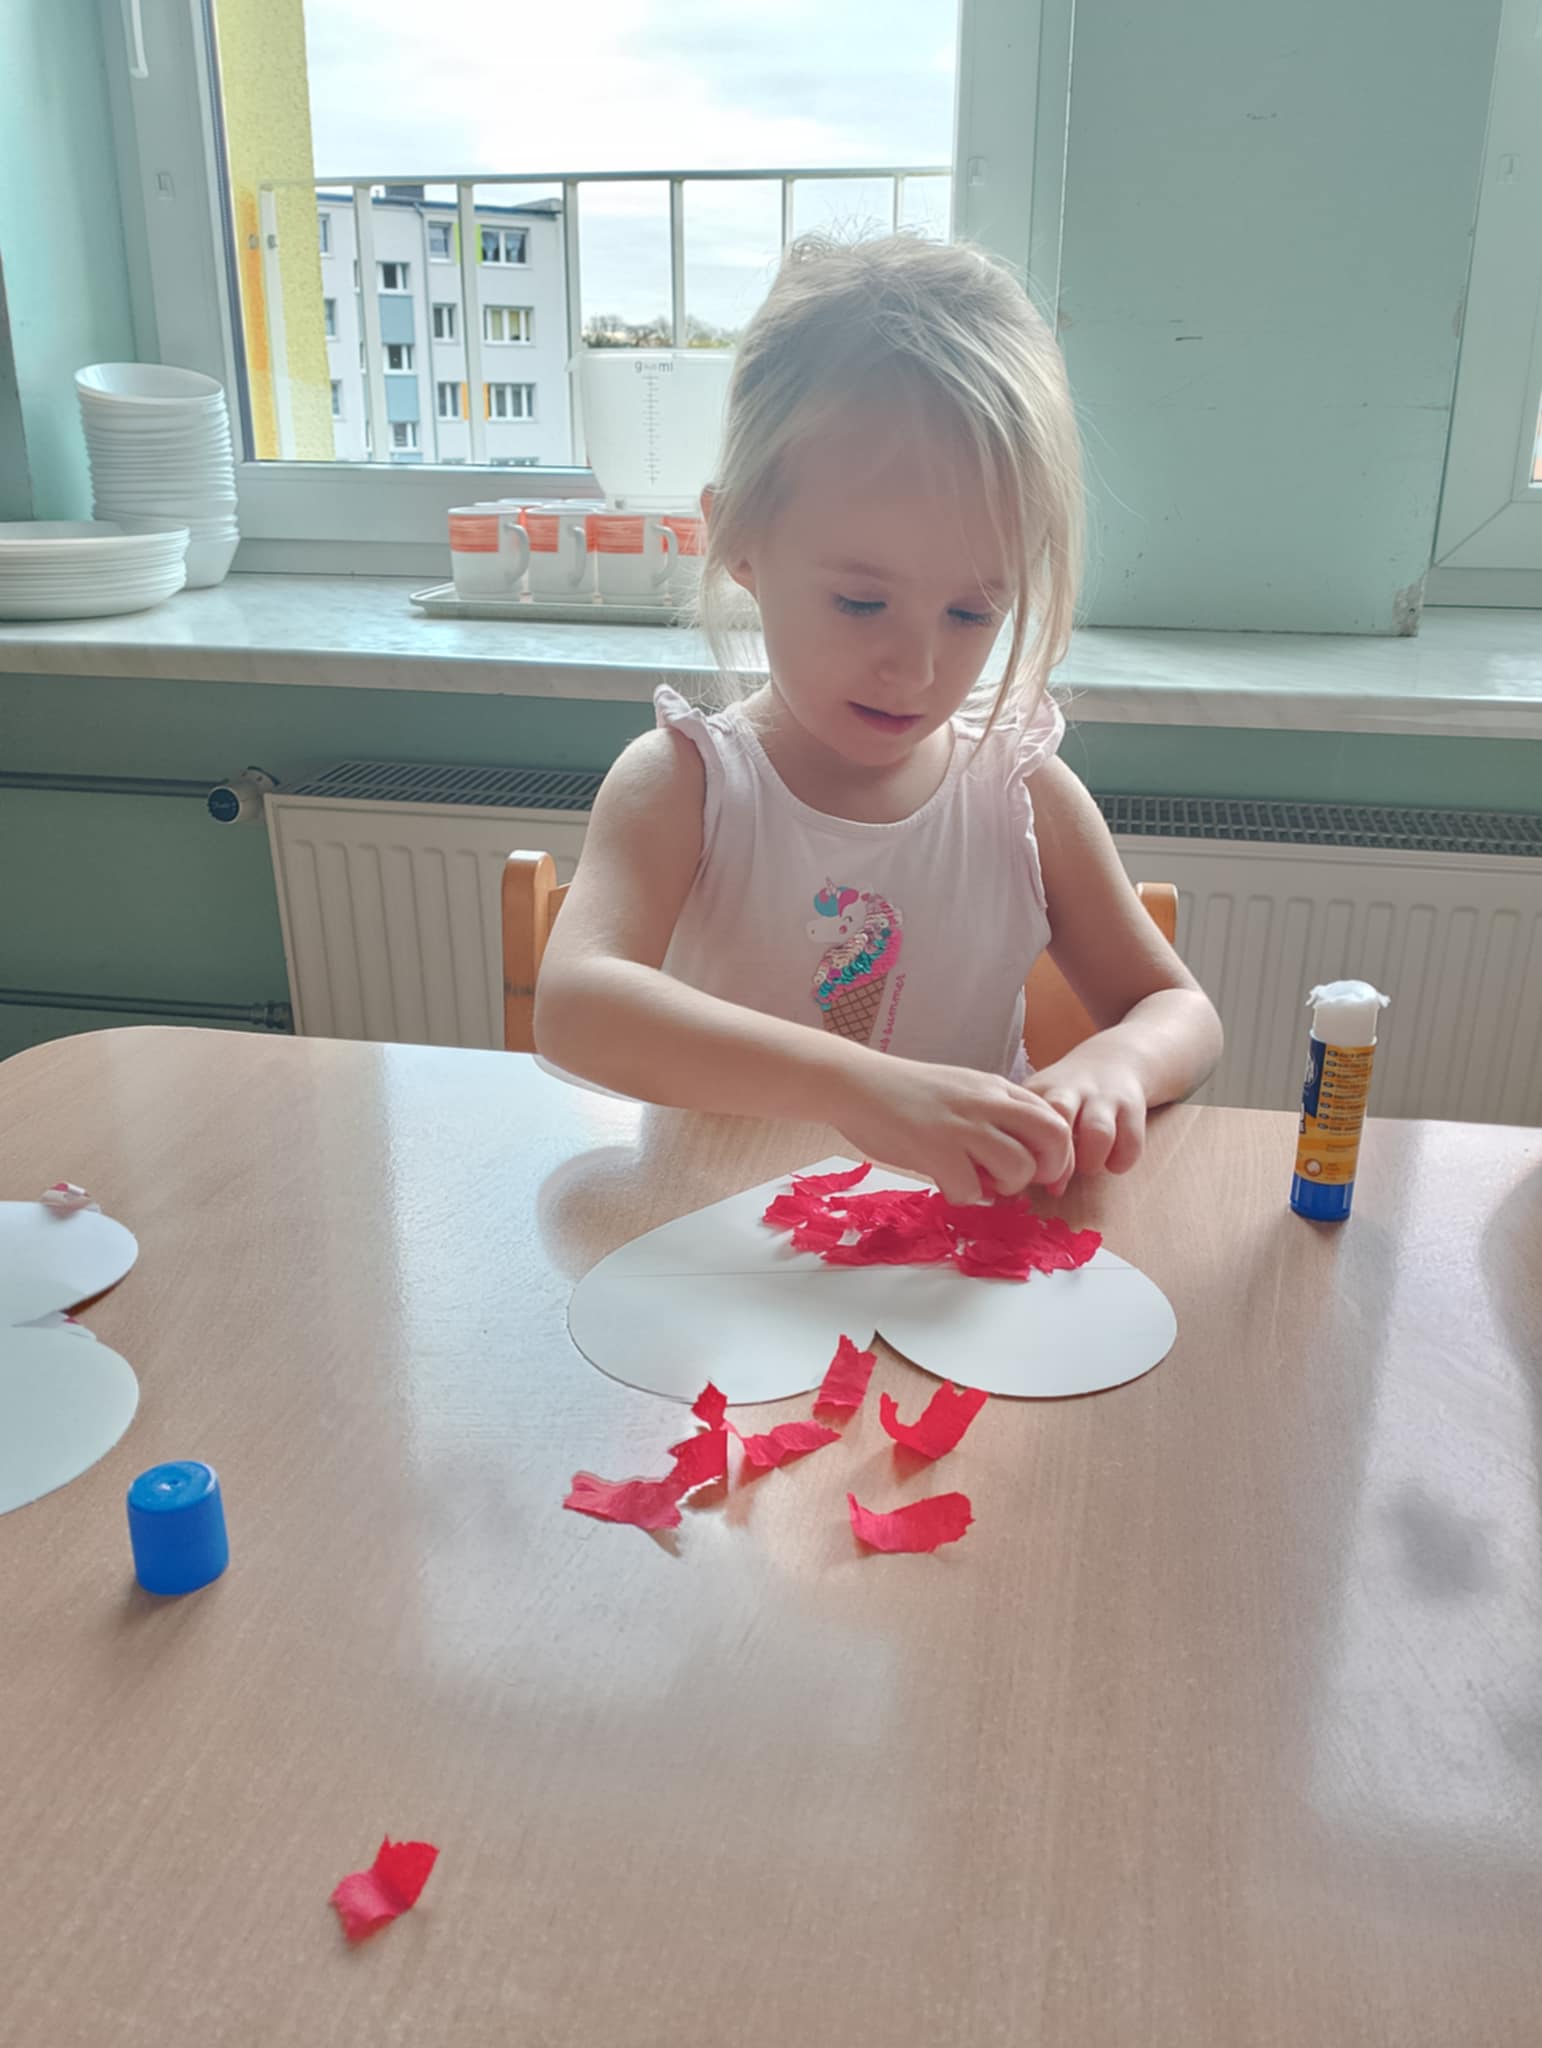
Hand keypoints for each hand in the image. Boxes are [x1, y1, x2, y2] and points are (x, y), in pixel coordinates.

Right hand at [829, 1056, 1074, 1204]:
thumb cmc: (904, 1094)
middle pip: (1054, 1138)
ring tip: (977, 1180)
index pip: (1054, 1118)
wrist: (854, 1083)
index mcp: (996, 1088)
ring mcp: (962, 1125)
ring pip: (1019, 1168)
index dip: (1058, 1155)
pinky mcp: (935, 1148)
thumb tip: (1019, 1161)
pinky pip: (972, 1190)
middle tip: (1020, 1182)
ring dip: (1004, 1187)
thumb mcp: (961, 1092)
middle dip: (1048, 1170)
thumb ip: (993, 1116)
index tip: (1043, 1175)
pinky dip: (963, 1196)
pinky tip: (944, 1182)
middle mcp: (987, 1102)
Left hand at [1026, 1046, 1147, 1196]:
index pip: (1025, 1124)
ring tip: (1089, 1167)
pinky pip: (1130, 1142)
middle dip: (1061, 1158)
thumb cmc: (1065, 1097)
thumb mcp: (1039, 1105)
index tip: (1034, 1173)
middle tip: (1060, 1177)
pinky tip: (1112, 1163)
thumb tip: (1023, 1191)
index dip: (1030, 1156)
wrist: (1111, 1060)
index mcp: (1037, 1091)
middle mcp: (1069, 1089)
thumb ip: (1027, 1142)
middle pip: (1059, 1116)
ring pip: (1098, 1132)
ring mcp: (1102, 1096)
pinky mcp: (1132, 1106)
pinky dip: (1121, 1161)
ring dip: (1092, 1162)